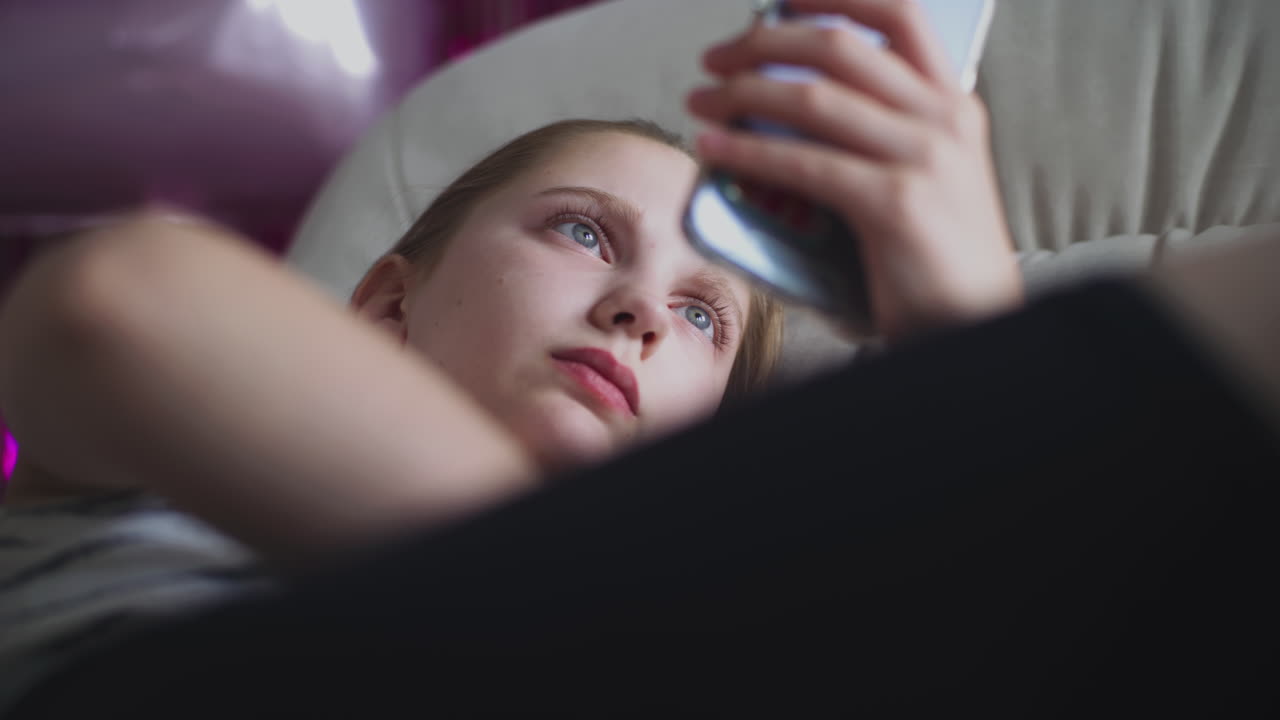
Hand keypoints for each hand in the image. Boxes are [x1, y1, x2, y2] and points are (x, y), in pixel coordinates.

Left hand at [687, 0, 1021, 339]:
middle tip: (714, 60)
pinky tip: (713, 148)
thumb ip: (878, 135)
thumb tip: (785, 107)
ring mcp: (924, 159)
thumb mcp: (925, 175)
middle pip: (839, 48)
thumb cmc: (936, 257)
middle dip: (764, 43)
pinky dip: (748, 149)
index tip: (777, 0)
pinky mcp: (896, 205)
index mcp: (954, 102)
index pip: (898, 13)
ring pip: (815, 100)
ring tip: (700, 102)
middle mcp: (944, 118)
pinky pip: (805, 163)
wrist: (976, 320)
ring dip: (741, 93)